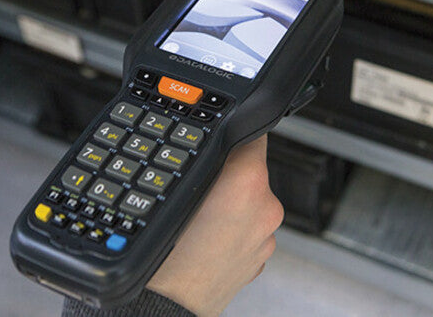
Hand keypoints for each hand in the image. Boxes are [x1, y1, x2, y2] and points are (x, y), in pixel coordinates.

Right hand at [146, 135, 283, 315]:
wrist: (165, 307)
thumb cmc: (165, 257)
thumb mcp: (179, 187)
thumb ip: (210, 157)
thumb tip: (224, 139)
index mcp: (249, 182)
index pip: (255, 133)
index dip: (235, 132)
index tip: (224, 137)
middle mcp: (267, 207)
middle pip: (252, 169)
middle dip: (231, 171)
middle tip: (201, 187)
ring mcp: (267, 235)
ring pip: (250, 199)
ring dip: (233, 201)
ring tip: (201, 217)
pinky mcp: (261, 255)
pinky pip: (250, 225)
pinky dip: (235, 225)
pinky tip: (210, 235)